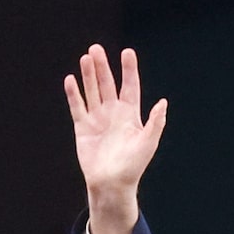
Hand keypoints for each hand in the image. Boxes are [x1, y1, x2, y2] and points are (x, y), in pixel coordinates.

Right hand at [62, 44, 166, 233]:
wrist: (111, 185)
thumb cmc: (133, 166)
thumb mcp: (148, 144)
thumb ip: (155, 123)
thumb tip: (163, 103)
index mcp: (130, 114)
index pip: (129, 86)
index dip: (129, 69)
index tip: (127, 52)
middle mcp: (113, 113)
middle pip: (107, 84)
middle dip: (102, 67)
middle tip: (96, 49)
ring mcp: (97, 119)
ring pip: (92, 91)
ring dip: (88, 75)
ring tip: (85, 58)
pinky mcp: (83, 128)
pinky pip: (78, 107)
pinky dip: (74, 94)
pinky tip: (70, 80)